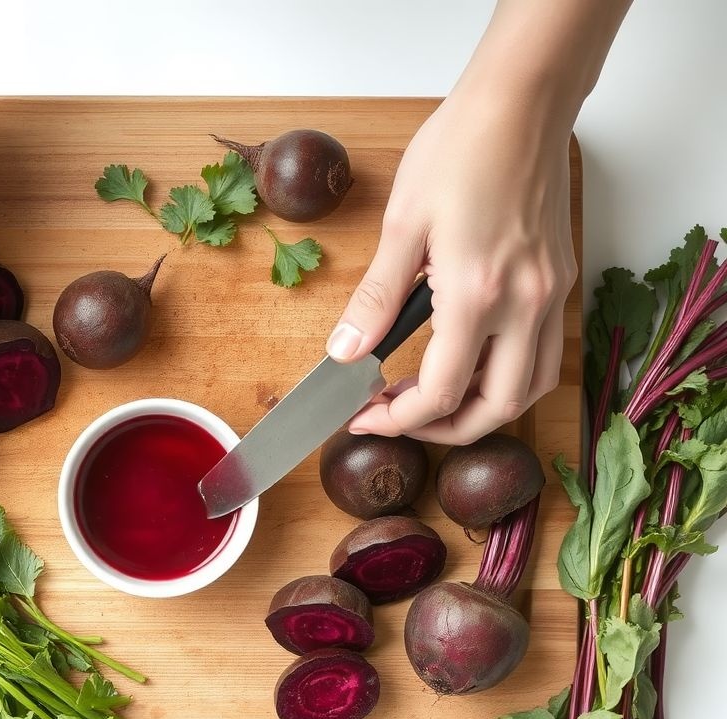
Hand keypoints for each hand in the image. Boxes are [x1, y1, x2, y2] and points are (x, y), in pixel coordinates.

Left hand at [328, 89, 575, 444]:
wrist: (521, 104)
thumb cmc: (461, 149)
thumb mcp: (402, 225)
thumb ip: (375, 298)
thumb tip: (344, 352)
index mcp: (477, 295)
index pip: (442, 391)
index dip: (400, 420)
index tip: (365, 419)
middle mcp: (524, 304)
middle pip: (497, 408)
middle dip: (445, 430)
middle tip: (398, 420)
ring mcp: (549, 295)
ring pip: (532, 387)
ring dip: (484, 410)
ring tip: (435, 402)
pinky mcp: (559, 282)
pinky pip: (544, 353)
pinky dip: (510, 376)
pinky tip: (471, 362)